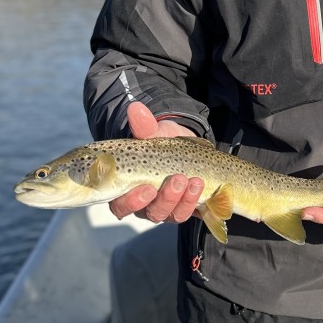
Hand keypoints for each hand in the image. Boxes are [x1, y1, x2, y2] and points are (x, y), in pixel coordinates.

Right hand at [108, 101, 204, 223]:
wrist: (186, 146)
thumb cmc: (161, 144)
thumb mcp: (153, 133)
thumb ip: (143, 126)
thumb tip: (135, 108)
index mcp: (126, 190)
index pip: (121, 206)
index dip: (132, 202)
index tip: (147, 188)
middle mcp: (145, 204)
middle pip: (151, 213)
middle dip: (166, 199)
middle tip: (177, 180)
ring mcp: (166, 208)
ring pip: (173, 214)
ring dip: (184, 200)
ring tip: (194, 181)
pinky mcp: (186, 208)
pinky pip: (190, 211)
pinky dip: (196, 201)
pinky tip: (202, 185)